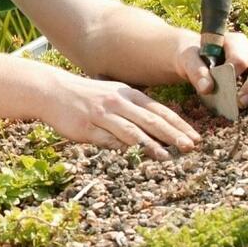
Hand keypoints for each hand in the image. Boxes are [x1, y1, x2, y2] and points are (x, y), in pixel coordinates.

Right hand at [42, 69, 200, 159]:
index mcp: (128, 94)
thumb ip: (134, 111)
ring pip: (131, 130)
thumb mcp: (114, 96)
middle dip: (173, 134)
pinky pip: (106, 139)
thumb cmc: (86, 95)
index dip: (179, 124)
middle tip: (190, 147)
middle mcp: (118, 102)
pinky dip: (121, 147)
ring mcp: (101, 114)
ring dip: (151, 144)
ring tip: (167, 156)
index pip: (160, 110)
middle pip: (150, 120)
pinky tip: (134, 155)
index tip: (195, 137)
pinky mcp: (86, 127)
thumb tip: (155, 130)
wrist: (52, 91)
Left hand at [175, 31, 247, 107]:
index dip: (235, 74)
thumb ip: (196, 70)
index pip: (240, 59)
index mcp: (235, 42)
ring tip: (245, 109)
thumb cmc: (193, 56)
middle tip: (241, 104)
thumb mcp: (188, 59)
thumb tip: (208, 88)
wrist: (194, 60)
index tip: (227, 88)